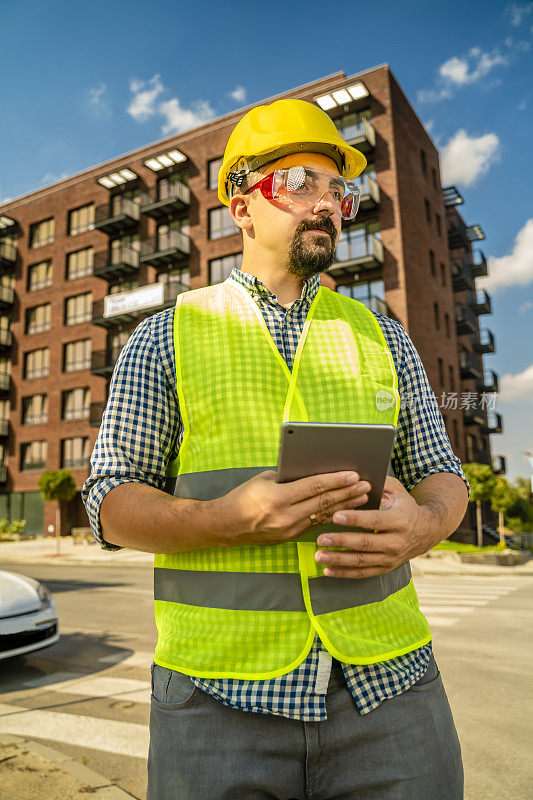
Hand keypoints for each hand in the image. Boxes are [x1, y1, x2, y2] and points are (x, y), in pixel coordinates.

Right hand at [219, 469, 370, 546]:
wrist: (226, 526)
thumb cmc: (243, 497)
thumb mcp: (264, 480)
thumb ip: (288, 477)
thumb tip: (314, 470)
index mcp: (278, 498)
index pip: (314, 487)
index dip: (335, 480)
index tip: (353, 474)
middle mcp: (286, 516)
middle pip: (323, 502)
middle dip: (347, 493)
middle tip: (366, 485)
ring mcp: (289, 530)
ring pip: (323, 515)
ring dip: (345, 506)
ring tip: (363, 498)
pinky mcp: (291, 537)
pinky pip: (316, 524)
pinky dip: (332, 516)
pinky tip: (346, 510)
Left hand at [314, 476, 438, 577]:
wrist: (426, 531)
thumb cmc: (404, 506)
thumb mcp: (396, 490)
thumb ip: (377, 482)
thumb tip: (354, 476)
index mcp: (399, 520)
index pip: (374, 520)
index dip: (354, 519)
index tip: (336, 516)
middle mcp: (396, 542)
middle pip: (365, 543)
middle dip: (341, 542)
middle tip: (321, 539)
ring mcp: (391, 558)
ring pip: (362, 561)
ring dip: (338, 560)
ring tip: (319, 556)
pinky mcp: (385, 568)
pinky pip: (363, 573)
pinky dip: (344, 573)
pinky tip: (328, 570)